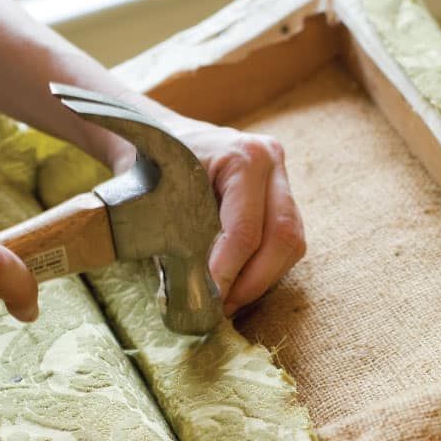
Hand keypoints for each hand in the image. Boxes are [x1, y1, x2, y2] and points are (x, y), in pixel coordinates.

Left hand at [166, 118, 306, 316]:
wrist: (152, 132)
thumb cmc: (149, 162)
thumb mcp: (157, 194)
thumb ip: (179, 236)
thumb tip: (192, 291)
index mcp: (243, 157)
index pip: (246, 228)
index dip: (229, 271)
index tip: (208, 298)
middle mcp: (272, 164)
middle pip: (283, 237)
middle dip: (254, 281)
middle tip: (224, 308)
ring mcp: (282, 178)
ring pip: (292, 243)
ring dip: (263, 278)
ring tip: (230, 300)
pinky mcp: (282, 196)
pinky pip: (286, 241)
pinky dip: (265, 268)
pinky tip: (239, 282)